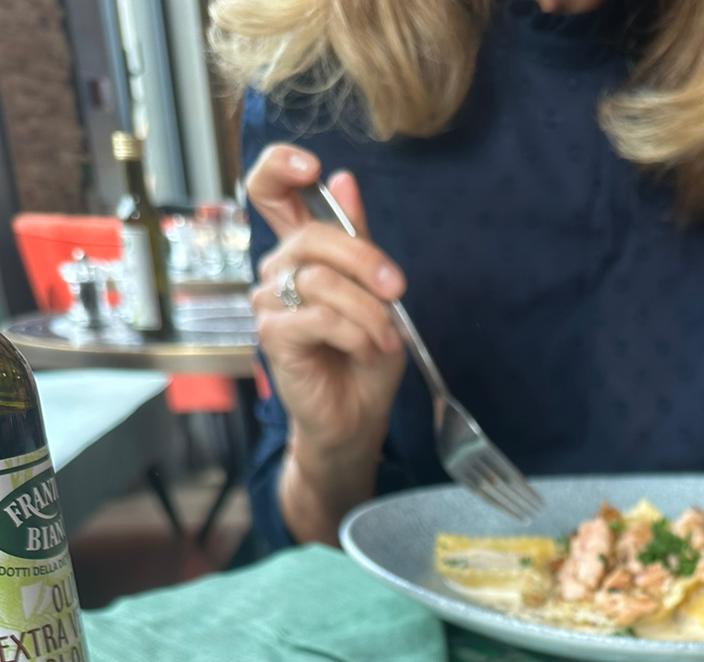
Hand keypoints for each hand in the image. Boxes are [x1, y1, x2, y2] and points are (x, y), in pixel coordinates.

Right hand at [247, 144, 406, 459]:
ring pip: (320, 280)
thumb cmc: (366, 355)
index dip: (279, 167)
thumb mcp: (376, 292)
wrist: (358, 416)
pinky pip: (319, 317)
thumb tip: (343, 179)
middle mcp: (278, 271)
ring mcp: (269, 303)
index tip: (311, 168)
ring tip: (385, 339)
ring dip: (367, 311)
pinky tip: (366, 350)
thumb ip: (359, 239)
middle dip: (364, 261)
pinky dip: (355, 333)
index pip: (269, 191)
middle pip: (310, 236)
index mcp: (301, 252)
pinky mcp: (272, 336)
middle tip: (397, 291)